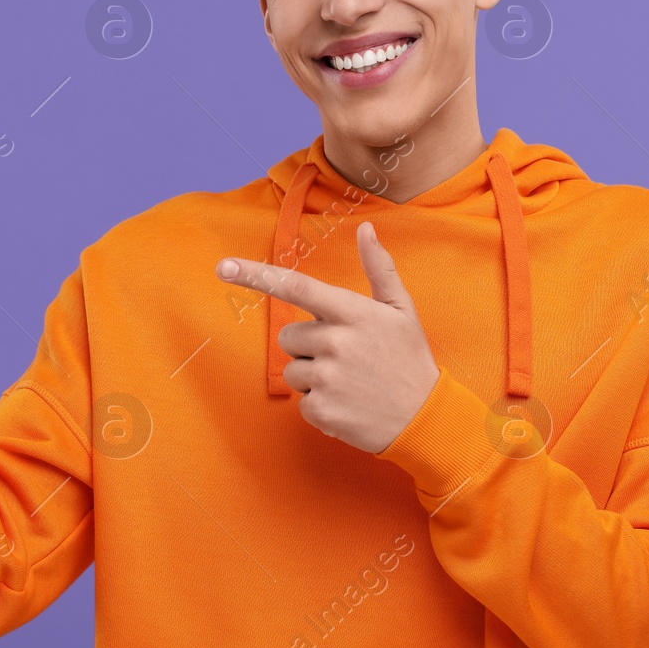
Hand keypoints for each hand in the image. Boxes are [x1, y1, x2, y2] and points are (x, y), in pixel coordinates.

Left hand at [217, 221, 438, 452]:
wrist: (425, 419)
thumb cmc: (410, 359)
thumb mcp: (402, 310)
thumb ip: (379, 268)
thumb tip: (366, 228)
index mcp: (353, 312)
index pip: (296, 287)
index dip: (256, 275)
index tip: (223, 266)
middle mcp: (336, 342)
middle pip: (287, 336)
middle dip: (307, 346)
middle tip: (345, 357)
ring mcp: (327, 378)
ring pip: (291, 369)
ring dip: (312, 376)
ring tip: (349, 382)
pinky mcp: (321, 410)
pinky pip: (300, 400)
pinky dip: (320, 404)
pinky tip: (348, 403)